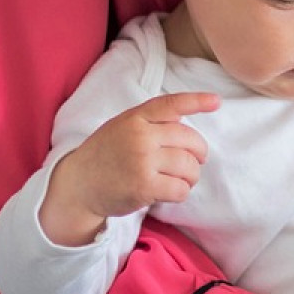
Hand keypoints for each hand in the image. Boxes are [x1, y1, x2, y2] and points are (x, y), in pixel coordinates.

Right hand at [40, 91, 217, 244]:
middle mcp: (140, 136)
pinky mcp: (144, 186)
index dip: (196, 101)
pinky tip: (169, 192)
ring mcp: (142, 161)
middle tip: (195, 161)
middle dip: (199, 153)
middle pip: (190, 140)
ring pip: (189, 166)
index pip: (171, 105)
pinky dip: (181, 192)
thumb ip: (150, 122)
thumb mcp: (121, 127)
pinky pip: (180, 189)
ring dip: (191, 176)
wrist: (78, 185)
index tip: (216, 101)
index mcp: (135, 118)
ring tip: (180, 179)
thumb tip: (185, 118)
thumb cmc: (105, 155)